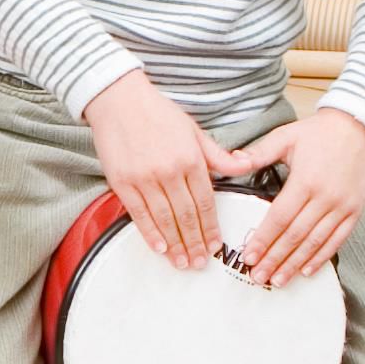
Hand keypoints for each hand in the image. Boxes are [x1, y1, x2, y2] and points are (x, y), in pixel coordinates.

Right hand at [85, 72, 239, 271]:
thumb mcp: (194, 130)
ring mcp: (144, 179)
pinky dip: (150, 234)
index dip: (211, 228)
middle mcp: (168, 172)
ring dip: (175, 245)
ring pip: (164, 220)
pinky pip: (139, 214)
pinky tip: (159, 248)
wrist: (119, 100)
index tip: (215, 245)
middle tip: (200, 263)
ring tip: (183, 262)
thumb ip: (218, 155)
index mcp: (190, 159)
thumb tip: (245, 165)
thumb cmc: (157, 113)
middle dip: (195, 243)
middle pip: (186, 216)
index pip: (205, 202)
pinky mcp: (122, 183)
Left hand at [217, 106, 364, 289]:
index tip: (248, 256)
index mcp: (305, 180)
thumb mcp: (285, 136)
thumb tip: (233, 161)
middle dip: (274, 258)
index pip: (279, 218)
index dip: (263, 239)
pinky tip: (307, 271)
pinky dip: (322, 257)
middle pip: (295, 235)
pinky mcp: (354, 211)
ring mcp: (342, 206)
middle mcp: (325, 197)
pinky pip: (337, 240)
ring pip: (315, 242)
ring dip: (295, 263)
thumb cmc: (318, 133)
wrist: (357, 127)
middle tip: (258, 276)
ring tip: (278, 280)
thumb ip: (258, 152)